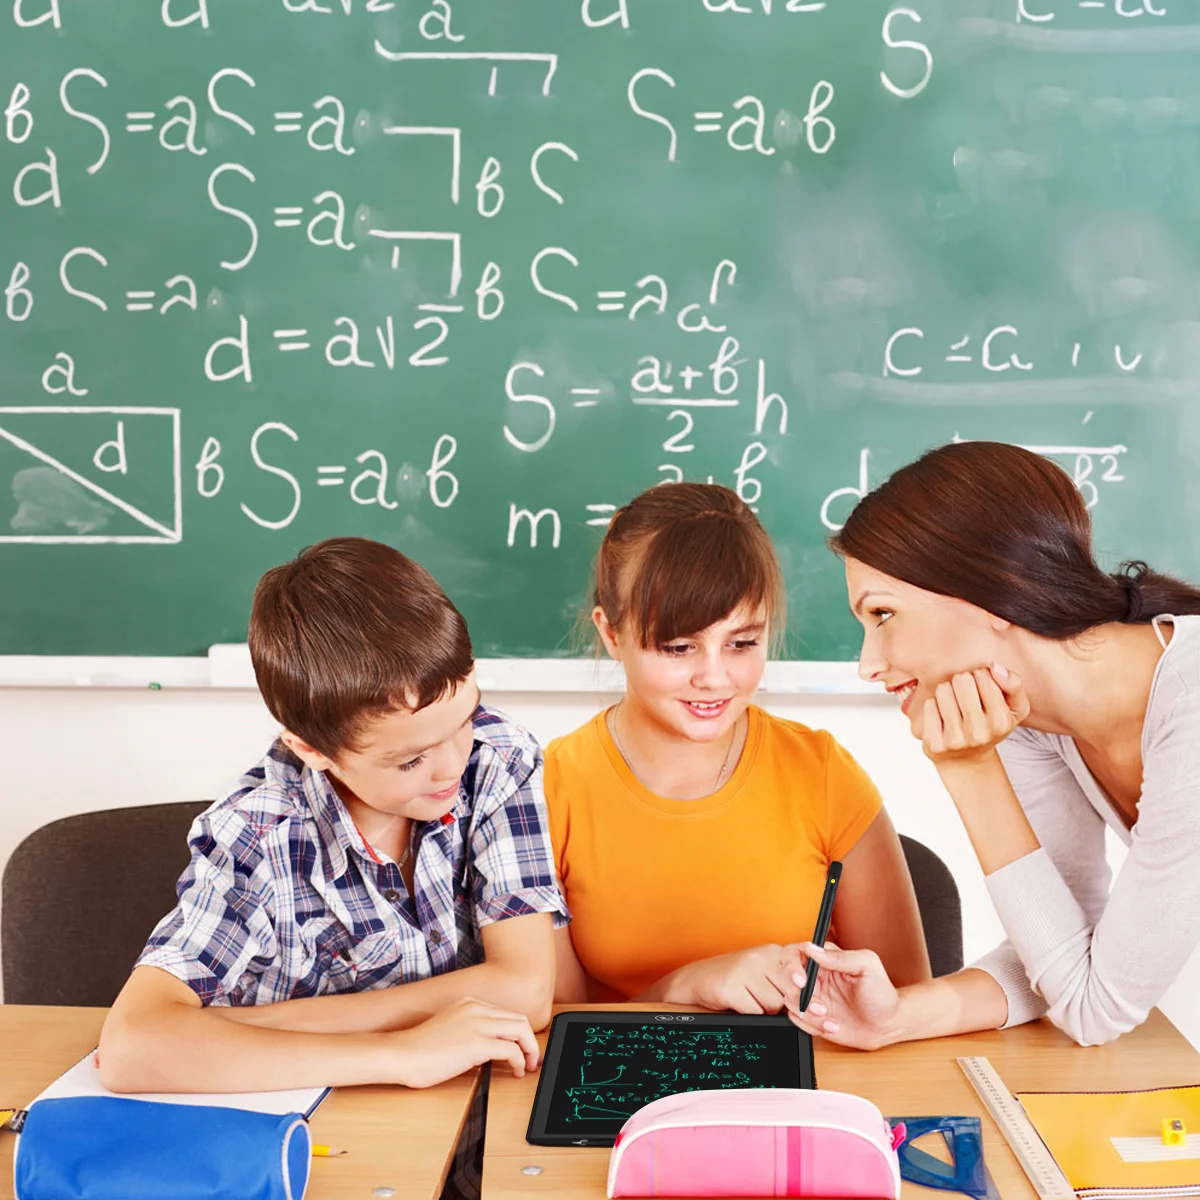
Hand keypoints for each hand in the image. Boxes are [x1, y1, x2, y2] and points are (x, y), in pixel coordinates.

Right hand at [391, 997, 539, 1087]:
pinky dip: (520, 1061)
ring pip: (521, 1030)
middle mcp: (476, 1008)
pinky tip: (516, 1071)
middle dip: (530, 1041)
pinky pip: (511, 1049)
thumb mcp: (450, 1028)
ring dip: (529, 1050)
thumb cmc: (420, 1049)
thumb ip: (470, 1029)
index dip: (519, 1033)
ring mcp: (477, 1024)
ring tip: (528, 1066)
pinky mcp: (477, 1043)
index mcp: (469, 1003)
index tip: (524, 1048)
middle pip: (519, 1020)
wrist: (402, 1055)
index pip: (506, 1014)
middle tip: (532, 1059)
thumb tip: (490, 1045)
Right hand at [672, 945, 797, 1013]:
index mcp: (772, 951)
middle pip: (790, 992)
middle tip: (769, 1000)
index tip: (806, 990)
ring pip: (774, 1004)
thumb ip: (788, 980)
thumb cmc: (737, 977)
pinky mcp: (731, 987)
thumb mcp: (765, 971)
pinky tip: (741, 1002)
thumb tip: (812, 1003)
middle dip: (784, 1003)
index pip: (800, 969)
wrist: (701, 978)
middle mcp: (760, 957)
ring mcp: (744, 970)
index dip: (806, 985)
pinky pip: (755, 1011)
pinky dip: (751, 1013)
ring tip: (751, 998)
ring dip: (766, 1009)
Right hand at [785, 941, 899, 1050]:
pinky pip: (798, 1021)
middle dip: (797, 994)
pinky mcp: (812, 1018)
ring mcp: (812, 998)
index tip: (801, 980)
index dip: (791, 966)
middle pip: (784, 978)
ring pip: (790, 1002)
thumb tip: (812, 949)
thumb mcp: (867, 966)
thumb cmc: (881, 992)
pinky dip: (813, 1026)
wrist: (889, 1024)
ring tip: (830, 1018)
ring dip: (808, 1014)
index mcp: (823, 960)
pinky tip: (833, 1026)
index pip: (794, 953)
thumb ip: (839, 957)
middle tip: (819, 1005)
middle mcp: (814, 977)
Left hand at [916, 665, 1029, 765]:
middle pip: (961, 680)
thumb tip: (994, 668)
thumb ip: (1014, 684)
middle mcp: (979, 733)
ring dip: (947, 692)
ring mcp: (955, 740)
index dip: (980, 676)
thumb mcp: (1014, 709)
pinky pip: (929, 705)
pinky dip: (933, 706)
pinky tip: (941, 716)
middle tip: (965, 695)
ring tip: (954, 704)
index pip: (982, 675)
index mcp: (1001, 721)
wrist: (966, 761)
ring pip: (943, 690)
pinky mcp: (935, 744)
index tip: (981, 688)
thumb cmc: (990, 727)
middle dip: (962, 681)